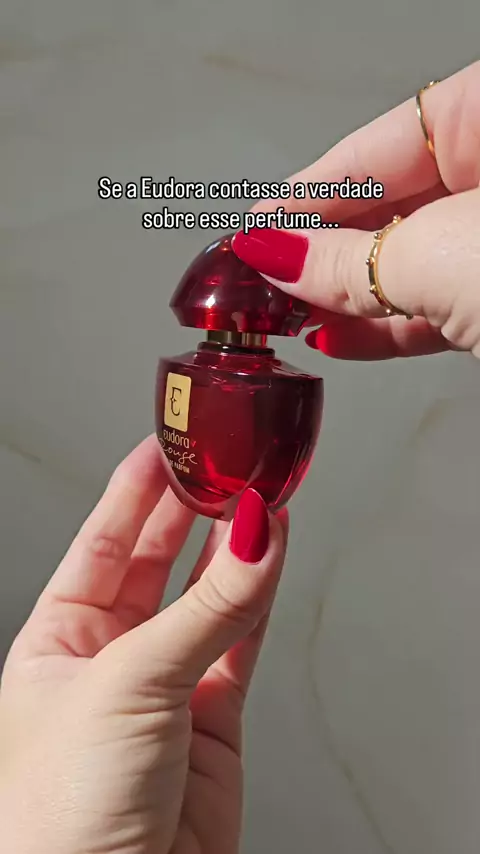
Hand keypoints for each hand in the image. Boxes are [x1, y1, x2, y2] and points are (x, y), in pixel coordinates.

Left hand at [0, 436, 286, 853]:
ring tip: (260, 496)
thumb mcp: (128, 682)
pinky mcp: (213, 714)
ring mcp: (166, 681)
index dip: (134, 489)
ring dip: (233, 547)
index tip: (166, 444)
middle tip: (223, 462)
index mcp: (57, 638)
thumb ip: (204, 609)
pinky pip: (239, 637)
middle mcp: (110, 654)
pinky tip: (271, 553)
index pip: (101, 541)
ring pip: (205, 594)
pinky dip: (258, 595)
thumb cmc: (65, 811)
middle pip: (156, 559)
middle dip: (190, 509)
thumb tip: (254, 537)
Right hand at [232, 60, 479, 359]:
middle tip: (259, 276)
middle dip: (318, 250)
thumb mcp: (443, 255)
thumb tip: (278, 255)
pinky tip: (333, 337)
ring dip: (340, 297)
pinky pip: (431, 308)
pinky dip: (382, 329)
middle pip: (385, 208)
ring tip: (285, 314)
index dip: (306, 191)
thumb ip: (354, 260)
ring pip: (404, 265)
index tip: (256, 224)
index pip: (375, 148)